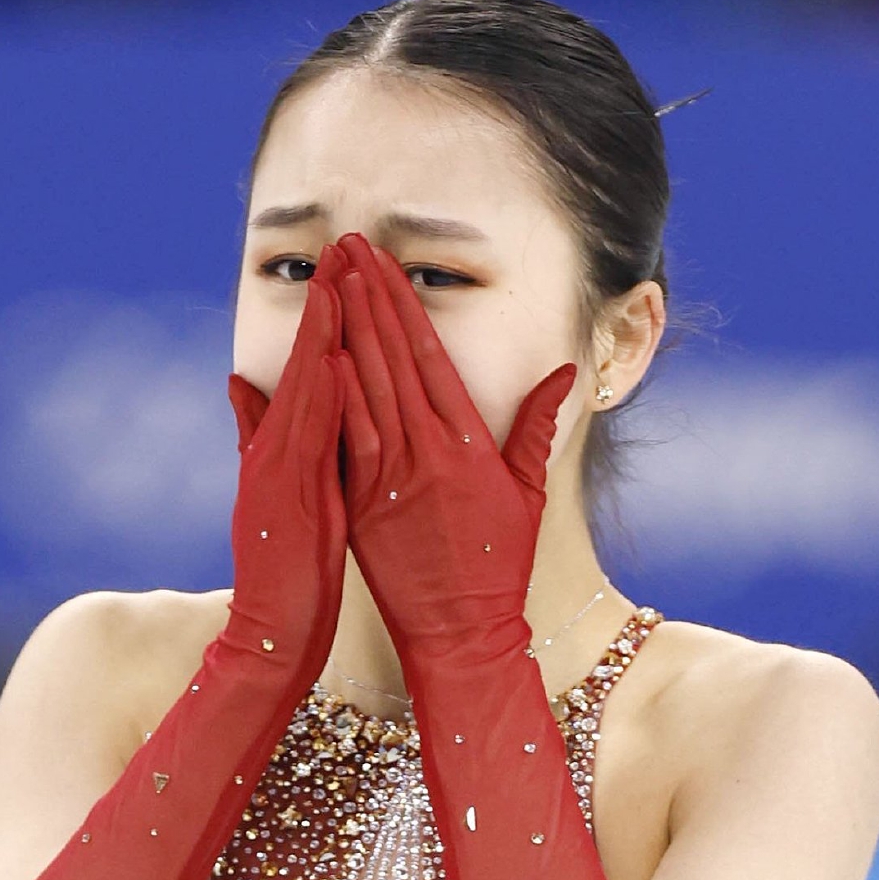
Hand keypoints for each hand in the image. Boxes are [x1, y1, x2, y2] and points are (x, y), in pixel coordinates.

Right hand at [217, 244, 349, 676]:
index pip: (312, 369)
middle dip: (328, 304)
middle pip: (307, 364)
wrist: (271, 633)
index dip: (328, 317)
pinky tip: (333, 360)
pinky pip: (307, 440)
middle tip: (345, 247)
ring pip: (305, 391)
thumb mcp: (275, 496)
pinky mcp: (286, 500)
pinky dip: (318, 399)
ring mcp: (279, 473)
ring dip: (322, 336)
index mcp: (285, 448)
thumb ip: (257, 439)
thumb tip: (242, 385)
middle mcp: (278, 451)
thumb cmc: (285, 570)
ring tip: (341, 283)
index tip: (347, 267)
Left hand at [331, 231, 577, 666]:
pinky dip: (332, 397)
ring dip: (344, 330)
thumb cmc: (498, 567)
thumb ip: (536, 429)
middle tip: (348, 245)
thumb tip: (562, 373)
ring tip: (328, 281)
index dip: (403, 303)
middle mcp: (430, 453)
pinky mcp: (365, 507)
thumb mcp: (526, 494)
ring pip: (365, 389)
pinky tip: (316, 353)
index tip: (382, 261)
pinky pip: (347, 441)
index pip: (430, 355)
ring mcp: (394, 479)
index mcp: (469, 444)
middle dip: (368, 296)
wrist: (463, 634)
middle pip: (393, 358)